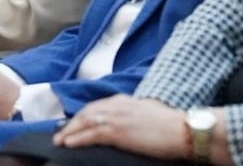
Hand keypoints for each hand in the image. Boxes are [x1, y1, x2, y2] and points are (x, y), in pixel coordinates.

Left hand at [52, 96, 194, 160]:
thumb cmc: (171, 125)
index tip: (74, 122)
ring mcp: (117, 117)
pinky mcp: (118, 131)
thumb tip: (128, 122)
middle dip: (72, 123)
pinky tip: (69, 143)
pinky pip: (91, 135)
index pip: (97, 106)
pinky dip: (77, 138)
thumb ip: (134, 113)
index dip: (83, 115)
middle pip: (87, 112)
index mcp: (124, 100)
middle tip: (60, 133)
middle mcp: (117, 105)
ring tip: (59, 140)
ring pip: (85, 122)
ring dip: (70, 131)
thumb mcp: (148, 112)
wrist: (183, 130)